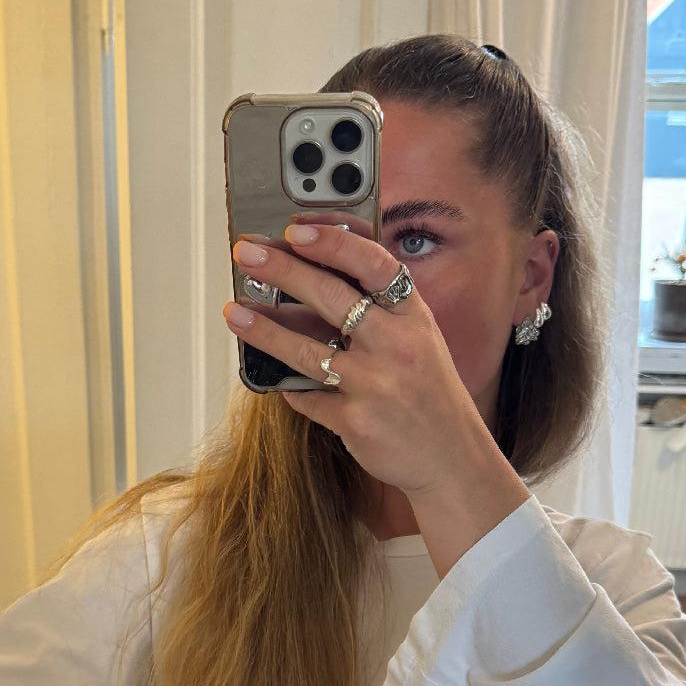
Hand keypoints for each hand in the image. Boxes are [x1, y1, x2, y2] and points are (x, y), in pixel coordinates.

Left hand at [223, 218, 492, 498]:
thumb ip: (379, 311)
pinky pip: (307, 398)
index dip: (333, 242)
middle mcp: (396, 346)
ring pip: (307, 351)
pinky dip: (290, 388)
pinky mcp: (355, 422)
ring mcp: (375, 385)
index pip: (373, 265)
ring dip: (264, 330)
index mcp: (413, 317)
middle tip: (246, 253)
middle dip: (282, 270)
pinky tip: (277, 379)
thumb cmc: (428, 393)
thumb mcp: (418, 340)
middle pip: (331, 297)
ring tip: (235, 313)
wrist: (450, 455)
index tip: (296, 229)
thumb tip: (316, 277)